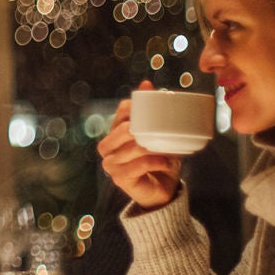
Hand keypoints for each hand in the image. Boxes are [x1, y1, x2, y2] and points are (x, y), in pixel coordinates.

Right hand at [98, 81, 182, 211]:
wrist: (162, 192)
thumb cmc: (158, 161)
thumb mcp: (156, 135)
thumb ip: (150, 113)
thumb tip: (146, 83)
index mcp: (114, 134)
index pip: (120, 114)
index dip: (135, 109)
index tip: (154, 110)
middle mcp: (107, 148)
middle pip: (122, 130)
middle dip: (142, 130)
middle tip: (161, 132)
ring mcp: (111, 165)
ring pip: (132, 148)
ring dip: (153, 148)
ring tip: (167, 150)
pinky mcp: (120, 179)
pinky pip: (139, 165)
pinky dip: (156, 162)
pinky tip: (166, 162)